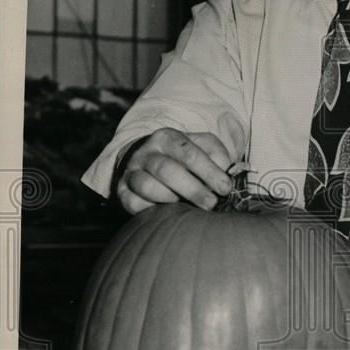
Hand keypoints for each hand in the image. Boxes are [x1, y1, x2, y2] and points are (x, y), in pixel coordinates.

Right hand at [116, 128, 233, 213]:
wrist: (149, 164)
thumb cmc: (185, 159)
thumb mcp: (204, 148)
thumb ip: (218, 155)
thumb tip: (227, 172)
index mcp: (167, 138)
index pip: (189, 153)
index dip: (209, 172)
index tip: (225, 188)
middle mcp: (145, 152)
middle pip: (167, 170)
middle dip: (193, 190)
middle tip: (211, 204)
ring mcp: (131, 172)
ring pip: (147, 186)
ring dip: (171, 199)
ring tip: (187, 206)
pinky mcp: (122, 192)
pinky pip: (134, 203)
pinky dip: (152, 209)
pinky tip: (168, 211)